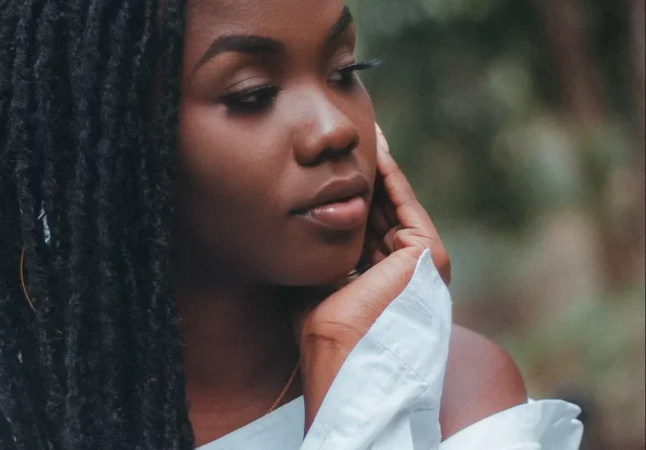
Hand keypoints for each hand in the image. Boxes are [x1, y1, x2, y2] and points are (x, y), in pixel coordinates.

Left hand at [297, 123, 450, 430]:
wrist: (344, 354)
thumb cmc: (325, 333)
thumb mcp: (317, 282)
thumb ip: (318, 255)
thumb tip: (297, 227)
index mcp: (380, 284)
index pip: (362, 232)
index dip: (347, 200)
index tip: (329, 172)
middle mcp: (403, 272)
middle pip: (377, 212)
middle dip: (360, 178)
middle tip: (344, 143)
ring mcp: (420, 264)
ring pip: (390, 204)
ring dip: (374, 168)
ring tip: (360, 133)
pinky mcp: (429, 254)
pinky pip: (402, 202)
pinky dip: (388, 173)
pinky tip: (375, 146)